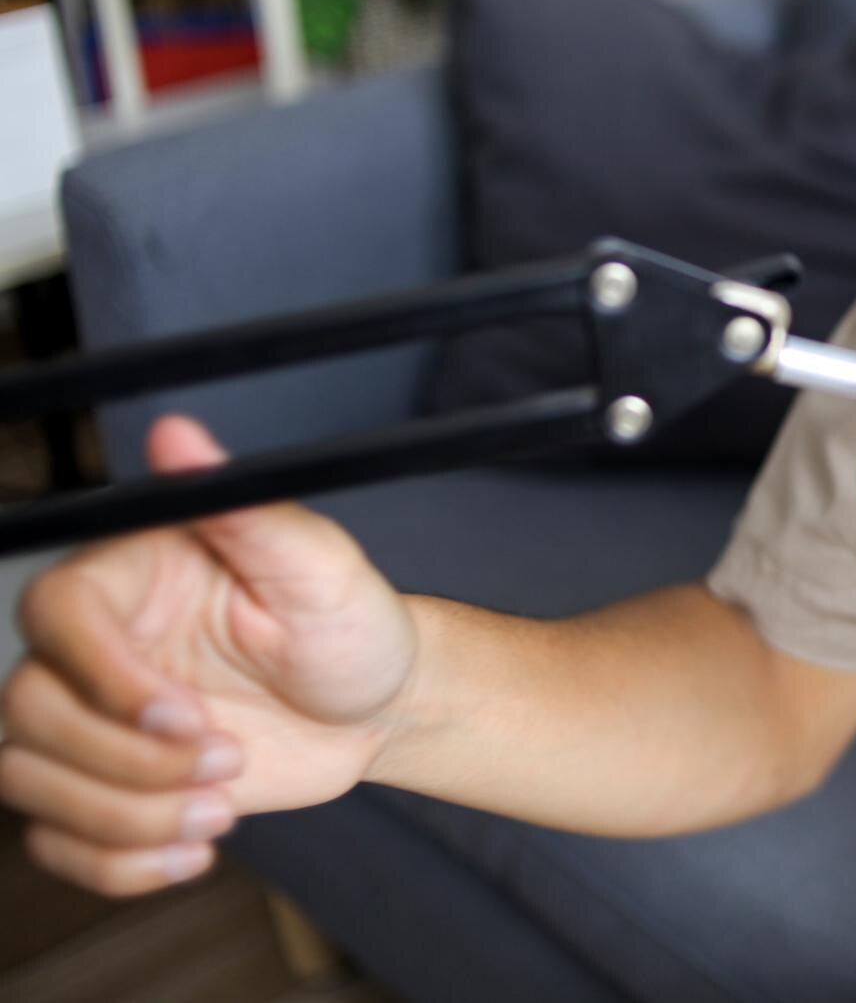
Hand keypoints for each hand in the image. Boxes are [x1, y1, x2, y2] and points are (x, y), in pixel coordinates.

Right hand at [1, 416, 415, 895]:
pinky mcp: (107, 786)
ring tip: (222, 808)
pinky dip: (118, 863)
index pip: (56, 619)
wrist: (378, 704)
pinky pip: (57, 842)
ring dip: (126, 816)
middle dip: (128, 760)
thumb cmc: (350, 621)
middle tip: (229, 760)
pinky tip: (193, 852)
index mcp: (128, 578)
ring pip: (31, 783)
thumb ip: (241, 505)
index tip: (186, 713)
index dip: (109, 678)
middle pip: (29, 714)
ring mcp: (95, 722)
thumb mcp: (314, 563)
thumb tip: (179, 434)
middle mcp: (95, 649)